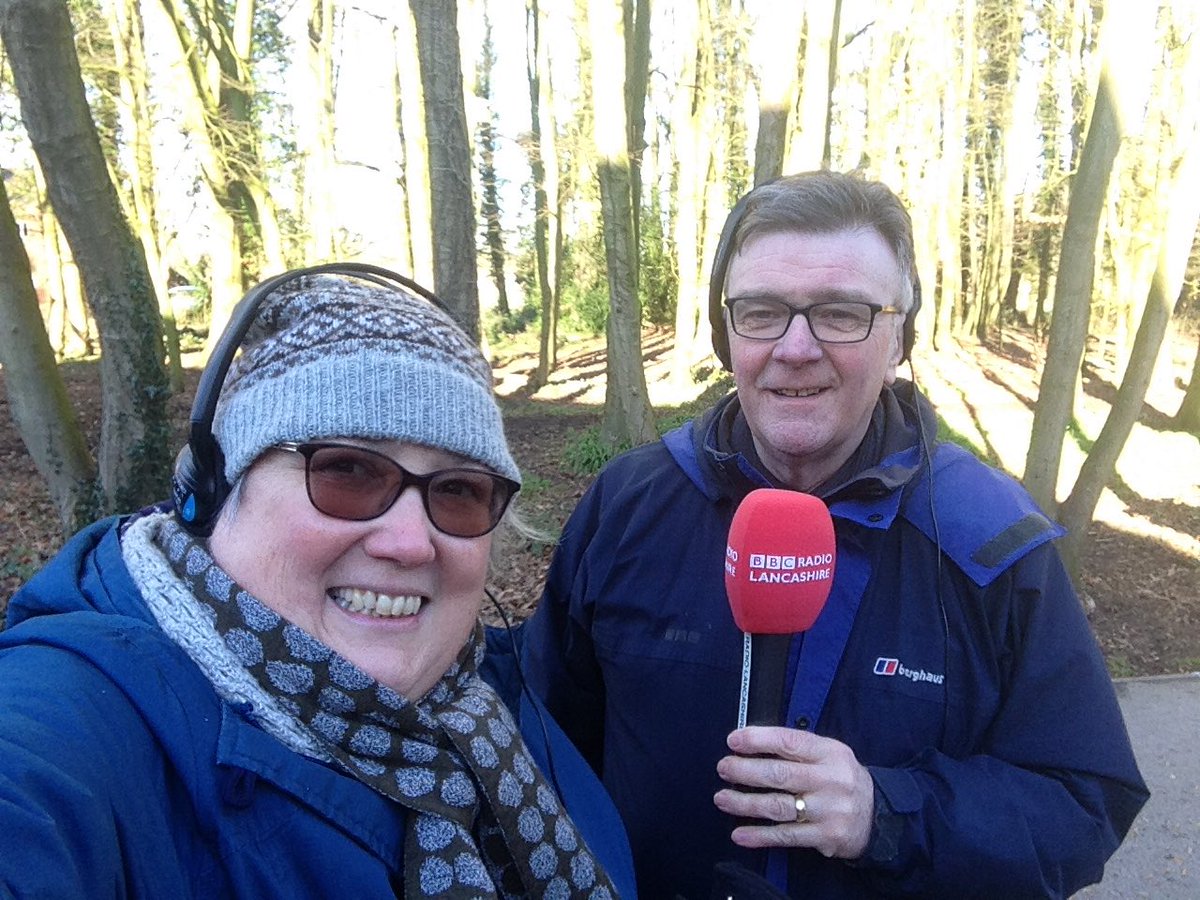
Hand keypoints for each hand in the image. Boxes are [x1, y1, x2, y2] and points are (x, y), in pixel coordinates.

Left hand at [713, 725, 874, 859]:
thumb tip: (752, 742)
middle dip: (745, 771)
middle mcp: (830, 780)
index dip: (758, 739)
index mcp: (829, 753)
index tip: (734, 740)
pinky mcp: (825, 836)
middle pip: (780, 774)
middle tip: (724, 768)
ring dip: (745, 804)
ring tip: (722, 799)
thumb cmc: (841, 779)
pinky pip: (786, 836)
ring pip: (778, 806)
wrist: (877, 816)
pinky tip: (740, 834)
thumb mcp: (829, 754)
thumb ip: (798, 748)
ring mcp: (828, 810)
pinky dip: (760, 836)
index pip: (790, 741)